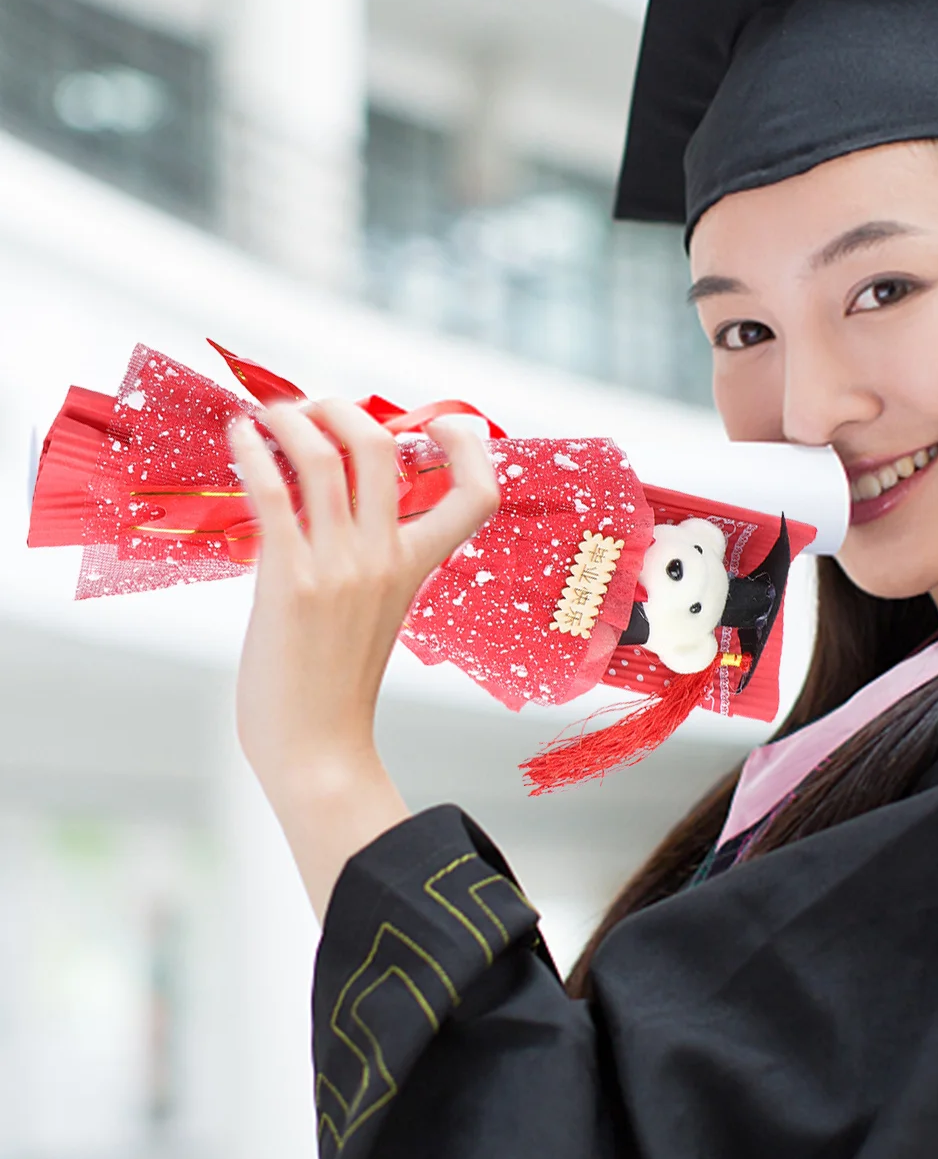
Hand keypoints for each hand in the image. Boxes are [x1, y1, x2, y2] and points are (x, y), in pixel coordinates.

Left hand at [227, 398, 499, 918]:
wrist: (317, 750)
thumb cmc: (335, 686)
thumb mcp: (375, 612)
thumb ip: (369, 560)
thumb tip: (329, 508)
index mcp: (416, 568)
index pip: (477, 496)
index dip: (470, 446)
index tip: (443, 423)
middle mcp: (385, 559)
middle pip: (385, 451)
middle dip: (348, 410)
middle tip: (317, 408)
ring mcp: (340, 569)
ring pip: (327, 458)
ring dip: (294, 419)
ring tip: (271, 413)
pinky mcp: (290, 582)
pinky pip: (274, 495)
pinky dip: (253, 452)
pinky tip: (238, 435)